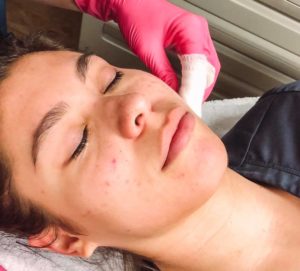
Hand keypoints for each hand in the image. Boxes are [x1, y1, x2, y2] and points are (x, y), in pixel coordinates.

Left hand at [75, 0, 220, 114]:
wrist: (129, 2)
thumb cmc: (136, 15)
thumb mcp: (148, 50)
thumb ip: (164, 72)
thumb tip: (174, 90)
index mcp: (191, 30)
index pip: (199, 67)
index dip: (194, 88)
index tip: (188, 102)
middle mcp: (198, 30)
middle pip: (209, 67)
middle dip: (201, 87)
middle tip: (192, 103)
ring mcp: (196, 32)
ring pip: (207, 64)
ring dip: (200, 82)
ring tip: (190, 97)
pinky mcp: (190, 36)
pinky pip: (199, 59)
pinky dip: (195, 74)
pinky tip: (188, 84)